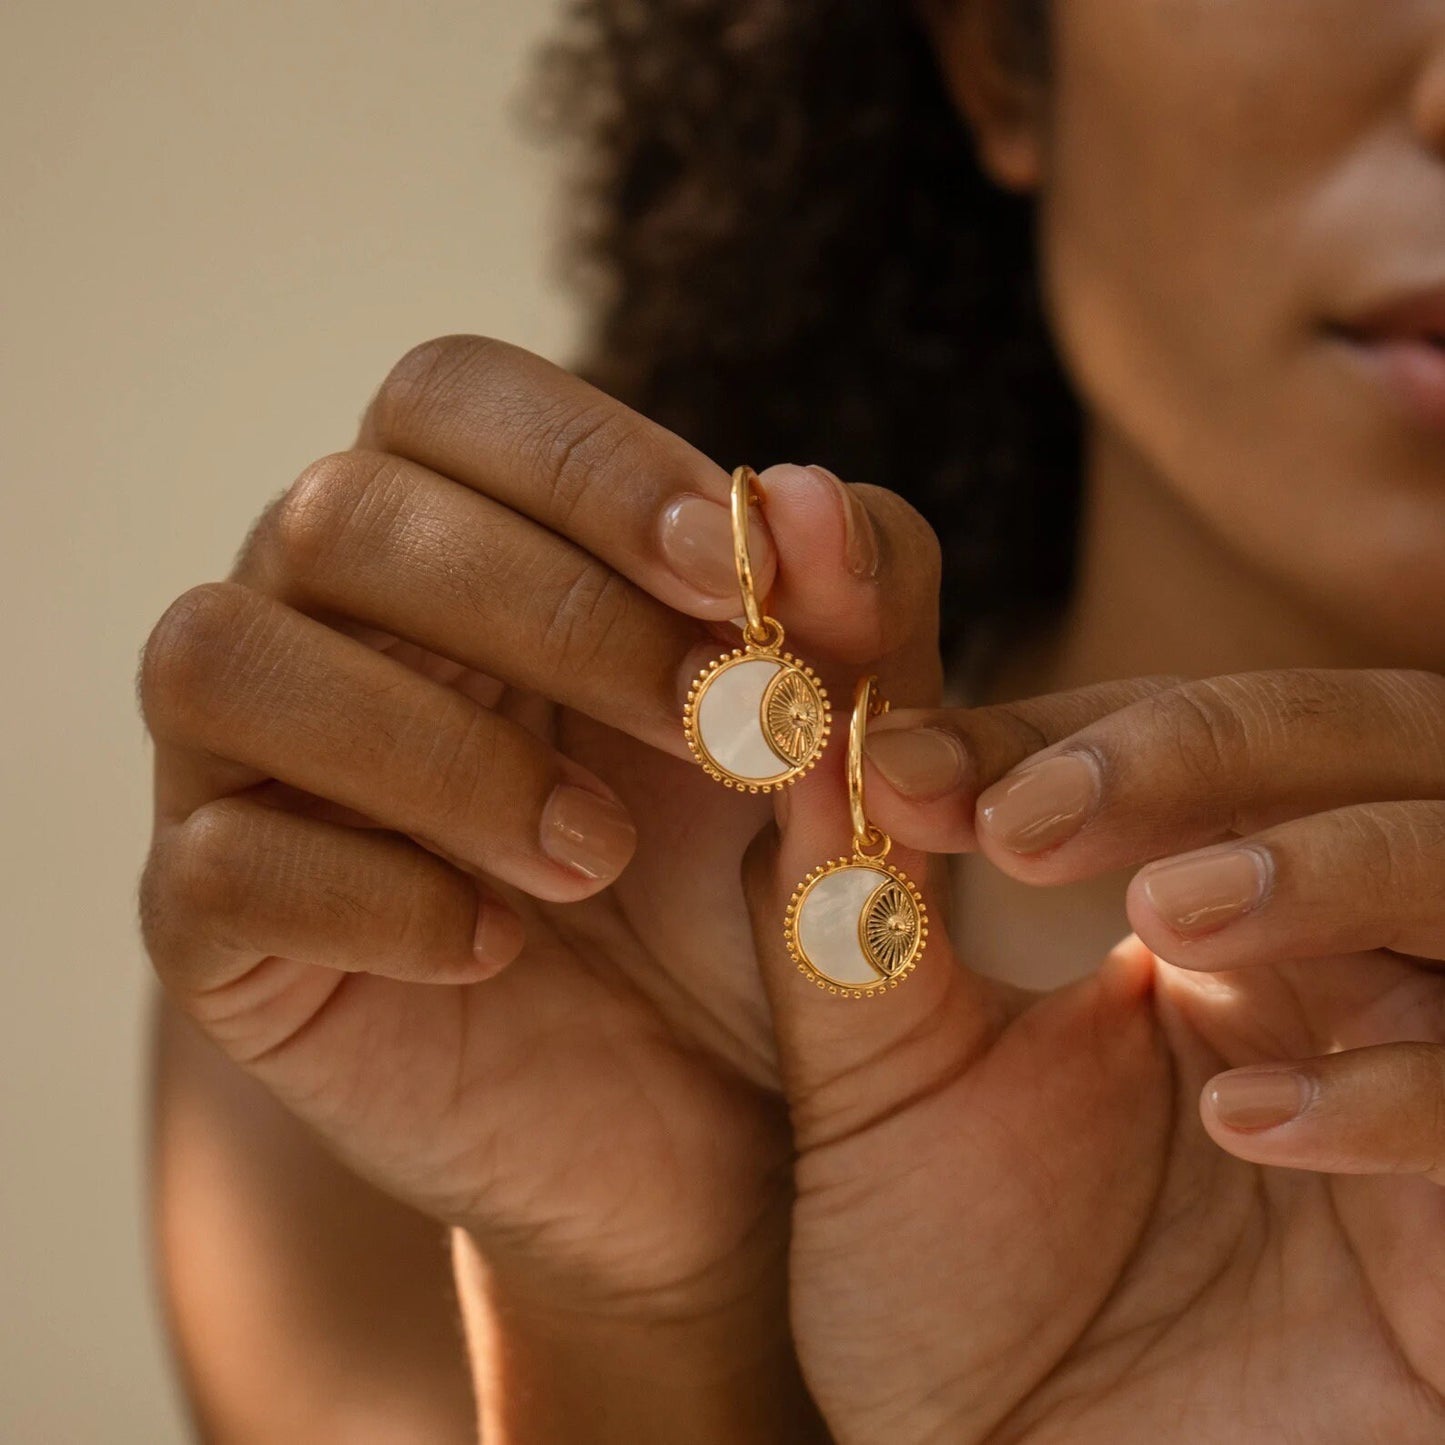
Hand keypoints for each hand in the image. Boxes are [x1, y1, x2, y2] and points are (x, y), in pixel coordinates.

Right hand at [139, 335, 942, 1435]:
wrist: (700, 1105)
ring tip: (597, 855)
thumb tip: (806, 495)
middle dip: (549, 612)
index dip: (588, 462)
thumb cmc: (753, 883)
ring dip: (437, 749)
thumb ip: (853, 612)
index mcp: (462, 531)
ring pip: (222, 657)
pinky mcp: (209, 923)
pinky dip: (367, 897)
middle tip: (713, 728)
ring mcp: (242, 765)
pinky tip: (493, 947)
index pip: (454, 396)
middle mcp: (323, 618)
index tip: (733, 572)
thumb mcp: (836, 745)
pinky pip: (213, 865)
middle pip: (343, 512)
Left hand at [745, 667, 1444, 1442]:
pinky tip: (1247, 1120)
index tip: (903, 767)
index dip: (1060, 733)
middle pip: (1368, 744)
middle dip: (1213, 751)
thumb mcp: (876, 1094)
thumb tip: (806, 741)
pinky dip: (1403, 1087)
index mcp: (1213, 909)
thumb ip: (847, 921)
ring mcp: (1438, 1069)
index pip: (1176, 742)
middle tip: (1037, 816)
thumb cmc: (953, 1295)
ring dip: (1332, 866)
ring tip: (1173, 911)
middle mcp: (1347, 962)